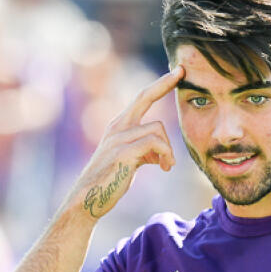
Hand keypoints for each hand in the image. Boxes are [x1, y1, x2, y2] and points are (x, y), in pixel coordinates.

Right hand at [70, 65, 184, 219]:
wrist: (88, 200)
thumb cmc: (110, 181)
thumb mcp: (131, 160)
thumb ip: (145, 151)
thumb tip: (162, 154)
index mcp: (119, 126)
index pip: (142, 98)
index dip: (160, 83)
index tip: (177, 71)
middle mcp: (117, 126)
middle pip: (145, 96)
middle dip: (165, 82)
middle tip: (182, 72)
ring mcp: (118, 138)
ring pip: (158, 128)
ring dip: (169, 149)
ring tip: (166, 165)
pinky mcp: (123, 152)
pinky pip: (155, 143)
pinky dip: (166, 155)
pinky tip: (164, 168)